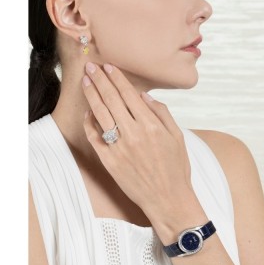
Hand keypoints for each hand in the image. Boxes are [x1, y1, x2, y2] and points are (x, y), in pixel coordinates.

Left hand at [81, 62, 193, 217]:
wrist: (167, 198)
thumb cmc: (176, 169)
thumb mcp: (177, 137)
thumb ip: (162, 114)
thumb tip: (145, 96)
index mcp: (151, 125)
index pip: (129, 94)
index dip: (117, 78)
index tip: (108, 67)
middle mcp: (134, 134)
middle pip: (111, 100)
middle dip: (100, 80)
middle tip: (91, 66)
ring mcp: (119, 148)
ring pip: (100, 115)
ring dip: (92, 95)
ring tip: (86, 82)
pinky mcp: (110, 162)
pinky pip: (95, 137)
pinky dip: (89, 123)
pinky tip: (87, 112)